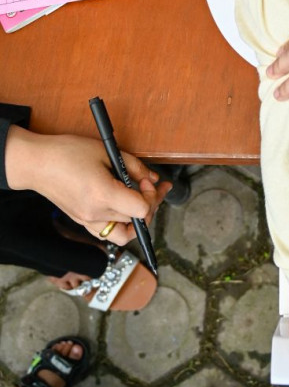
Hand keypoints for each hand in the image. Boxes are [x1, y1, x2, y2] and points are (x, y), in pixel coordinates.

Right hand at [4, 128, 170, 245]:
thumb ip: (134, 167)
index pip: (141, 210)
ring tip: (140, 203)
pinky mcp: (81, 222)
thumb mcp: (107, 152)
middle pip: (135, 220)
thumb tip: (153, 179)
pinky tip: (122, 209)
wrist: (37, 164)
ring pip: (123, 233)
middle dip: (149, 203)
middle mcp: (96, 214)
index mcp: (103, 196)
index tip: (146, 180)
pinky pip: (107, 233)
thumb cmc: (68, 153)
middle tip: (152, 186)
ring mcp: (87, 222)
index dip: (151, 195)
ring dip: (137, 220)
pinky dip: (120, 225)